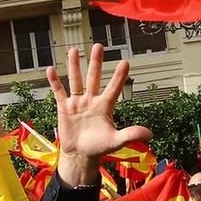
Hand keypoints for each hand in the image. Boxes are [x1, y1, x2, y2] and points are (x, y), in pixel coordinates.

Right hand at [46, 46, 150, 188]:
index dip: (119, 76)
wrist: (80, 154)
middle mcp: (91, 101)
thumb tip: (150, 134)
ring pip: (76, 80)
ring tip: (74, 50)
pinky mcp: (64, 108)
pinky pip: (59, 92)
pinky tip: (51, 70)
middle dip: (96, 62)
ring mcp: (77, 103)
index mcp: (105, 107)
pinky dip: (54, 82)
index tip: (125, 62)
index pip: (114, 88)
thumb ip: (130, 135)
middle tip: (99, 46)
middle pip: (94, 78)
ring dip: (75, 66)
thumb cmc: (99, 147)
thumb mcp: (116, 141)